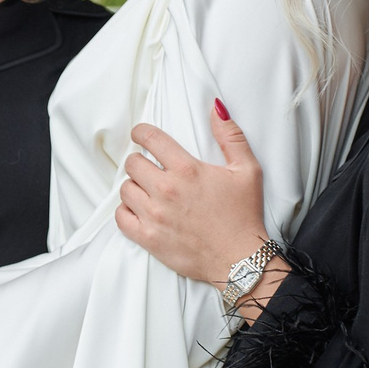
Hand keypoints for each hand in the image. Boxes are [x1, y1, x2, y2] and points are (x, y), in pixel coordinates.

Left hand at [115, 101, 271, 287]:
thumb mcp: (247, 169)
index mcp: (186, 169)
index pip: (149, 138)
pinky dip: (126, 211)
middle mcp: (166, 190)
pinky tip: (139, 209)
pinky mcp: (148, 238)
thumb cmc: (244, 214)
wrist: (240, 259)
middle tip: (150, 167)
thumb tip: (216, 108)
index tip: (140, 135)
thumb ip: (231, 136)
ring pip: (125, 189)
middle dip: (140, 161)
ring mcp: (154, 215)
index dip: (141, 132)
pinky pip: (121, 217)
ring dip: (134, 186)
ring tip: (147, 190)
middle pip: (132, 163)